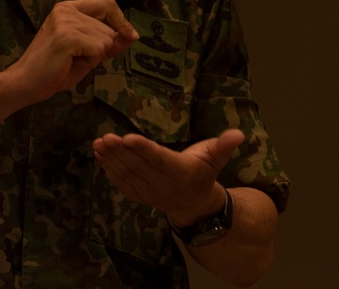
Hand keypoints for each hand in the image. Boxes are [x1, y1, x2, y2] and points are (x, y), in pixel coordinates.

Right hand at [8, 0, 137, 103]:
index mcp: (69, 8)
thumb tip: (132, 35)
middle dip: (102, 49)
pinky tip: (69, 63)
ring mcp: (66, 21)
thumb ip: (108, 42)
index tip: (131, 37)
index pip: (108, 4)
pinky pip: (99, 49)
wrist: (26, 84)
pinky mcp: (67, 36)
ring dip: (94, 57)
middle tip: (76, 58)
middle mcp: (67, 10)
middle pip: (110, 27)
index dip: (122, 21)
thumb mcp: (87, 53)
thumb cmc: (54, 70)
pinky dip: (90, 61)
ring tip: (70, 60)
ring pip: (106, 40)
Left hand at [93, 128, 244, 225]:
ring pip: (127, 174)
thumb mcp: (215, 158)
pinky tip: (99, 155)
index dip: (143, 149)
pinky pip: (122, 183)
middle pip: (138, 166)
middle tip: (106, 137)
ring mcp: (149, 191)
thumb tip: (239, 133)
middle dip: (121, 152)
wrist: (195, 206)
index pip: (159, 158)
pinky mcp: (139, 194)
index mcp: (180, 171)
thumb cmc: (204, 173)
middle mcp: (162, 183)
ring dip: (111, 159)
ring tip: (99, 143)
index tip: (127, 137)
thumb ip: (224, 145)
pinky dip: (109, 170)